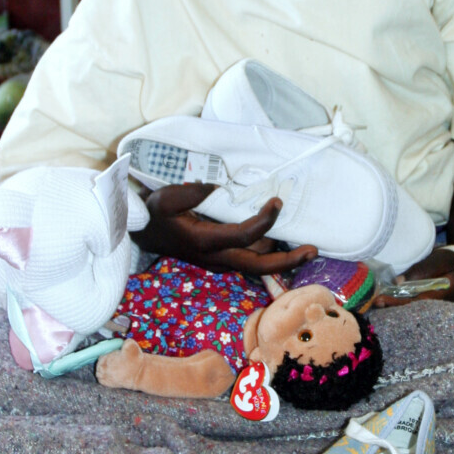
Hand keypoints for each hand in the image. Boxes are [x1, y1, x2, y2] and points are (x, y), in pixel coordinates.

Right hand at [132, 182, 317, 275]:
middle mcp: (215, 257)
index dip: (264, 221)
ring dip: (281, 258)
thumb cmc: (154, 213)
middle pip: (258, 265)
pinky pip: (249, 259)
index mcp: (204, 241)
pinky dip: (267, 253)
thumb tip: (217, 188)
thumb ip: (191, 193)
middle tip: (313, 250)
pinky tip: (281, 241)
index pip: (243, 235)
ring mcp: (219, 261)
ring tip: (306, 247)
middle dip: (288, 261)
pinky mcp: (220, 258)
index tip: (278, 202)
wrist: (140, 233)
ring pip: (256, 265)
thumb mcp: (165, 198)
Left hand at [372, 247, 453, 307]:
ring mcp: (439, 305)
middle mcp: (441, 304)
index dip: (397, 301)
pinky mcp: (437, 302)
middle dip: (394, 305)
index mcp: (443, 294)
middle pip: (413, 308)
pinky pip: (419, 303)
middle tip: (375, 302)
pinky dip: (405, 301)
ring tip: (380, 300)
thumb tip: (398, 282)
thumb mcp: (439, 259)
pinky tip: (394, 297)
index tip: (381, 298)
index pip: (415, 300)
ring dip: (398, 303)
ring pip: (415, 307)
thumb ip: (420, 271)